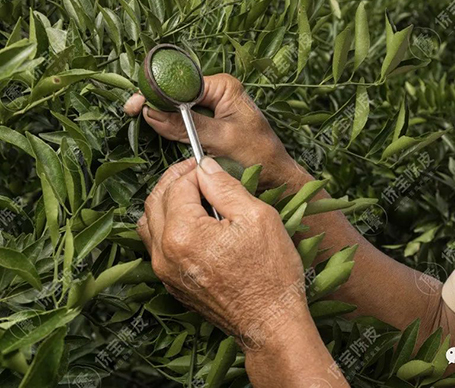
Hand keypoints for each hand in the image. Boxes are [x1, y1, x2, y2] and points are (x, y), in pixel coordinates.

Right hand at [125, 74, 306, 188]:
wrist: (277, 176)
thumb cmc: (259, 156)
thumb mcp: (221, 139)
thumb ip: (186, 125)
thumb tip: (152, 111)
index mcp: (224, 87)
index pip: (182, 83)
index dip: (157, 92)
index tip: (135, 105)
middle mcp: (218, 91)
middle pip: (178, 92)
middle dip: (155, 101)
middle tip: (131, 112)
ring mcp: (214, 106)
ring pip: (179, 106)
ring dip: (161, 113)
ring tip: (138, 119)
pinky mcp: (211, 121)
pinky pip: (185, 118)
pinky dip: (171, 124)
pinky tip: (157, 128)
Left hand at [137, 157, 308, 349]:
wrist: (270, 323)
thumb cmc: (270, 274)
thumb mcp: (258, 217)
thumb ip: (225, 187)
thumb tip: (206, 167)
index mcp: (184, 234)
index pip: (178, 185)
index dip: (195, 169)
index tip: (210, 165)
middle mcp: (165, 253)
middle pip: (155, 200)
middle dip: (175, 180)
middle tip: (198, 172)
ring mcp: (165, 272)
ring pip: (150, 223)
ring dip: (167, 202)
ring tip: (193, 194)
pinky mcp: (172, 283)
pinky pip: (157, 245)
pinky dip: (168, 225)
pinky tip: (193, 221)